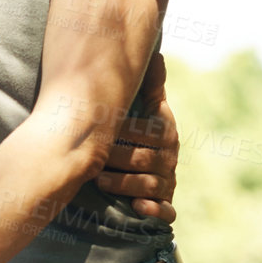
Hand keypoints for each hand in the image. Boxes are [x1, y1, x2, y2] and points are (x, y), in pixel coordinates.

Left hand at [95, 52, 178, 221]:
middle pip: (145, 158)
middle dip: (119, 158)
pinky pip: (166, 211)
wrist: (145, 174)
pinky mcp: (164, 206)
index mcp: (165, 132)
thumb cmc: (138, 135)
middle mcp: (169, 158)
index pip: (151, 129)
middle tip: (92, 158)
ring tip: (100, 181)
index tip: (106, 128)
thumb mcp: (148, 109)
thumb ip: (150, 84)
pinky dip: (154, 210)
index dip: (128, 130)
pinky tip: (138, 208)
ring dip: (125, 184)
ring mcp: (168, 182)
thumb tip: (156, 51)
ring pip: (150, 185)